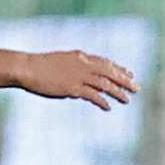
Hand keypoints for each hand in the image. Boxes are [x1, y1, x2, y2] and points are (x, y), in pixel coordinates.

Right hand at [18, 51, 137, 110]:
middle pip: (110, 72)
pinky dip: (102, 101)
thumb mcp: (61, 62)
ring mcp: (79, 76)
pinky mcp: (73, 88)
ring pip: (105, 84)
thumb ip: (73, 69)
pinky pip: (93, 95)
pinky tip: (108, 107)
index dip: (119, 69)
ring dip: (118, 92)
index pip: (105, 63)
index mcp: (81, 56)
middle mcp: (83, 65)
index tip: (129, 74)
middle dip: (124, 80)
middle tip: (137, 88)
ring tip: (128, 100)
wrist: (27, 68)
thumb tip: (80, 81)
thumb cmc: (40, 66)